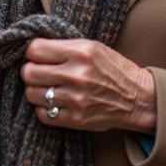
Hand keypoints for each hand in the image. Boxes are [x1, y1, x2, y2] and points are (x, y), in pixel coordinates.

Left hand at [21, 38, 156, 133]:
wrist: (137, 98)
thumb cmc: (113, 69)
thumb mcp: (92, 47)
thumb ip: (64, 46)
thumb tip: (33, 47)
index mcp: (79, 52)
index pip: (34, 49)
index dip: (32, 52)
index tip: (38, 56)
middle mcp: (76, 75)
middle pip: (28, 73)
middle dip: (31, 72)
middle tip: (40, 73)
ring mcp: (75, 99)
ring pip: (32, 94)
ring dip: (37, 91)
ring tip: (48, 88)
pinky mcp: (76, 119)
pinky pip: (43, 115)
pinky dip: (45, 110)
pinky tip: (55, 103)